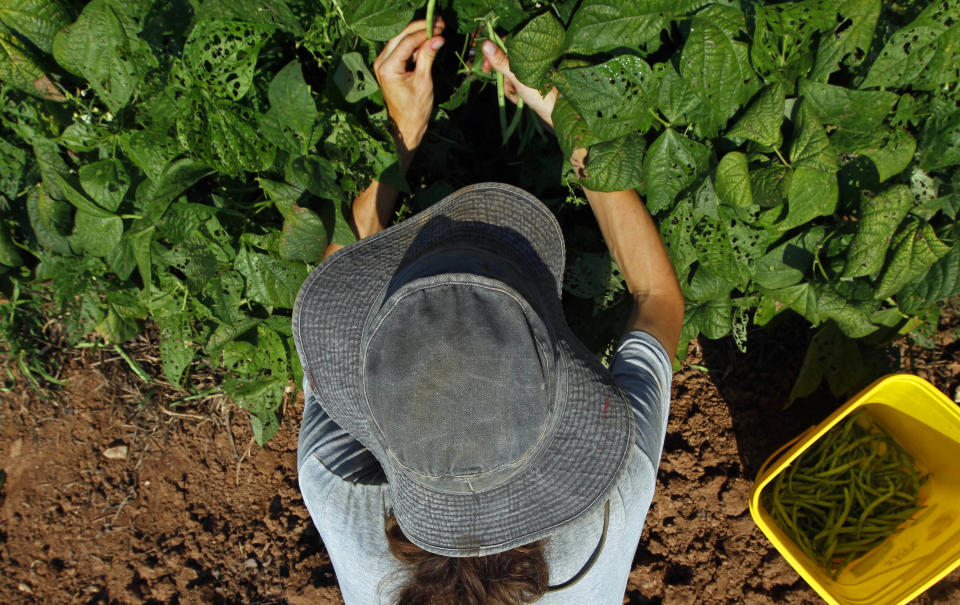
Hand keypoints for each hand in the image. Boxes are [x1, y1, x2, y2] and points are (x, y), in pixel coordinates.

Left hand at [373, 19, 445, 157]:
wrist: (406, 127)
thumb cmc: (415, 110)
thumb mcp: (424, 82)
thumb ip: (428, 57)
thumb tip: (438, 38)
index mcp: (388, 68)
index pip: (407, 42)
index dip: (424, 32)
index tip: (440, 28)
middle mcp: (381, 63)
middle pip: (401, 36)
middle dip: (420, 28)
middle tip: (439, 23)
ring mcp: (383, 64)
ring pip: (400, 40)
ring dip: (417, 35)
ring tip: (436, 30)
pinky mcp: (388, 67)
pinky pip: (401, 49)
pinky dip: (414, 45)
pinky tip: (427, 42)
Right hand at [481, 40, 558, 128]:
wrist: (556, 110)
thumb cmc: (539, 92)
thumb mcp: (517, 76)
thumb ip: (501, 60)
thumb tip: (486, 44)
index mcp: (529, 51)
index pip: (505, 44)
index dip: (493, 54)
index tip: (486, 67)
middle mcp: (530, 57)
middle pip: (506, 59)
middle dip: (500, 73)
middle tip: (491, 77)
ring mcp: (530, 69)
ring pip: (509, 72)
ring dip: (507, 84)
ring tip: (514, 94)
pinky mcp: (531, 79)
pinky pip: (515, 81)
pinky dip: (513, 89)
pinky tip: (517, 98)